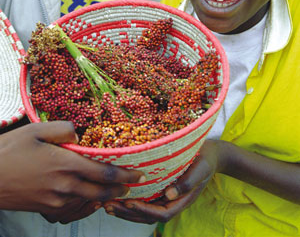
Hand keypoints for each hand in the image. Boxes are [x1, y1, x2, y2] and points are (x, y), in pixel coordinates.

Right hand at [0, 121, 143, 222]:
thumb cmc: (10, 151)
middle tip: (132, 184)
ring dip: (105, 198)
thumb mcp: (36, 130)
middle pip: (102, 192)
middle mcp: (65, 186)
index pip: (104, 173)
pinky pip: (73, 212)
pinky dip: (87, 207)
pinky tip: (89, 200)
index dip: (125, 175)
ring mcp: (56, 202)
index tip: (138, 173)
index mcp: (65, 165)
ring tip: (115, 191)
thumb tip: (79, 133)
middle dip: (120, 190)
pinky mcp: (47, 210)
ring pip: (89, 203)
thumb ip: (63, 129)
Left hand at [103, 139, 220, 223]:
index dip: (144, 210)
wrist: (211, 154)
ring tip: (106, 203)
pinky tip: (116, 193)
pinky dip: (130, 200)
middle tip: (108, 205)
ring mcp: (166, 197)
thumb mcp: (200, 169)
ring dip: (125, 209)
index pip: (161, 213)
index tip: (128, 202)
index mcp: (182, 200)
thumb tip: (169, 194)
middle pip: (148, 216)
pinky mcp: (161, 189)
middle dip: (128, 213)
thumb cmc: (205, 160)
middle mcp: (172, 201)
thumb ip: (187, 183)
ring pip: (144, 210)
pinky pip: (144, 199)